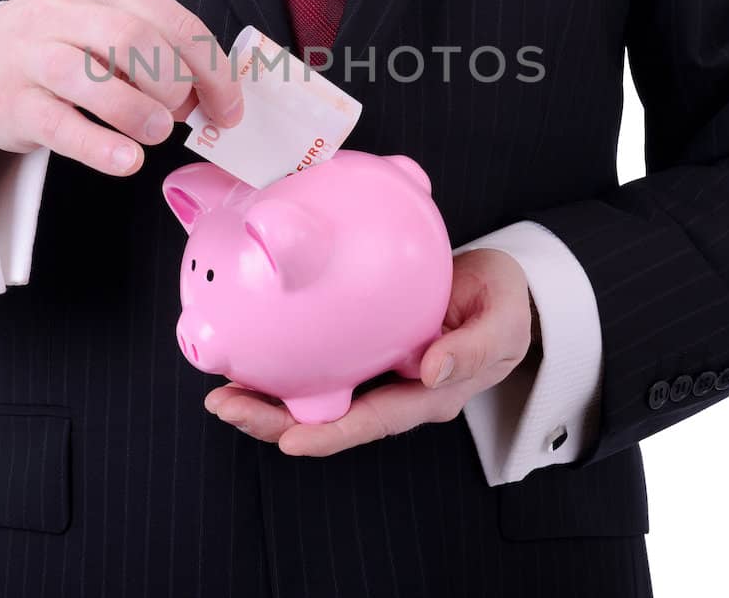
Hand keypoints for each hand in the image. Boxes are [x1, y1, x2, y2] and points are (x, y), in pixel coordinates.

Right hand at [0, 0, 242, 172]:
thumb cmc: (62, 43)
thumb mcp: (106, 22)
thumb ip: (158, 47)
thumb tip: (210, 96)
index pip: (173, 20)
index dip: (212, 69)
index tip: (228, 108)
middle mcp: (62, 10)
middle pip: (136, 40)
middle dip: (174, 84)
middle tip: (181, 115)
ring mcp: (32, 55)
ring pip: (95, 78)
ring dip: (140, 113)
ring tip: (156, 132)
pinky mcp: (14, 103)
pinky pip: (62, 126)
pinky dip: (101, 147)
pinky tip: (128, 160)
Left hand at [204, 248, 533, 455]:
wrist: (503, 288)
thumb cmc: (505, 305)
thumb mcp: (504, 321)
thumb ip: (475, 347)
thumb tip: (433, 372)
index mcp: (431, 395)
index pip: (374, 421)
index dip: (330, 434)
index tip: (289, 439)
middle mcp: (397, 393)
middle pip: (331, 419)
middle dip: (275, 421)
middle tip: (226, 405)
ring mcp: (379, 375)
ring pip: (317, 398)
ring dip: (269, 398)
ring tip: (223, 391)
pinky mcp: (367, 350)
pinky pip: (321, 366)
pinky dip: (285, 365)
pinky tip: (253, 357)